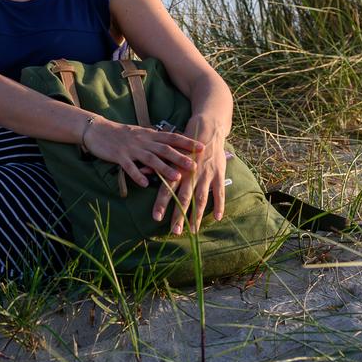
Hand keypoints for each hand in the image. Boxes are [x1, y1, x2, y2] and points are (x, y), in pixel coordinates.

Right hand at [82, 116, 204, 187]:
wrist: (98, 130)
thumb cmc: (121, 134)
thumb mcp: (140, 134)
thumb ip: (155, 140)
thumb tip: (172, 144)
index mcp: (149, 134)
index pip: (172, 137)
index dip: (187, 142)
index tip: (202, 147)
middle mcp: (143, 141)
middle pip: (165, 149)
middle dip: (180, 157)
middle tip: (195, 165)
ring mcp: (131, 148)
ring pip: (150, 159)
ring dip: (164, 168)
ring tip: (176, 177)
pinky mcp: (119, 156)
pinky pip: (129, 167)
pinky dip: (138, 175)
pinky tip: (145, 184)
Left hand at [153, 119, 226, 235]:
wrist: (207, 129)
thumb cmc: (184, 143)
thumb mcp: (170, 152)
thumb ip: (157, 165)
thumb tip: (142, 172)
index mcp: (177, 169)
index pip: (167, 189)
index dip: (161, 204)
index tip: (156, 218)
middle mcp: (191, 174)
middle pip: (184, 198)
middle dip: (179, 216)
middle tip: (174, 231)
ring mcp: (206, 175)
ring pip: (201, 199)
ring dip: (197, 216)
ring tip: (193, 230)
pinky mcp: (218, 174)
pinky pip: (220, 193)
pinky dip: (220, 205)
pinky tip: (217, 218)